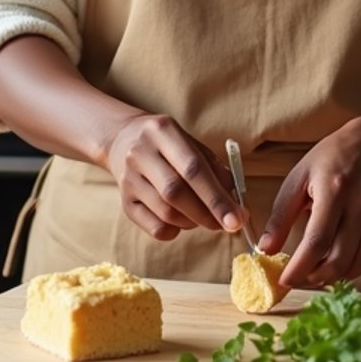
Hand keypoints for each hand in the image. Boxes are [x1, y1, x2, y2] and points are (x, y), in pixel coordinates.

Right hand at [105, 113, 244, 242]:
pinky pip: (154, 227)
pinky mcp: (124, 201)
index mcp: (162, 130)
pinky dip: (175, 231)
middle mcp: (140, 152)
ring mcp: (128, 178)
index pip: (193, 168)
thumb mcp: (192, 144)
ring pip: (165, 212)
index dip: (217, 197)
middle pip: (175, 192)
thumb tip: (235, 203)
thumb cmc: (169, 145)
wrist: (123, 139)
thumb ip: (215, 169)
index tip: (237, 219)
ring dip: (193, 222)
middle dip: (207, 214)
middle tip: (227, 224)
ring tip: (203, 217)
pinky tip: (182, 221)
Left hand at [259, 118, 360, 286]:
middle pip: (338, 260)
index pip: (317, 241)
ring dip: (331, 278)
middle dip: (313, 278)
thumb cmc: (332, 157)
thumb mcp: (299, 176)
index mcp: (333, 189)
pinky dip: (348, 271)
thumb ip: (281, 214)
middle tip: (296, 280)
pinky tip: (332, 266)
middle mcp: (360, 205)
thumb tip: (266, 249)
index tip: (284, 281)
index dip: (300, 267)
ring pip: (354, 265)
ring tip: (312, 274)